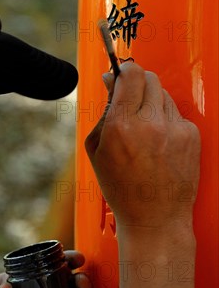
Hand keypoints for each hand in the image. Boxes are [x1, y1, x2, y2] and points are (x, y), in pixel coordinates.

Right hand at [85, 62, 200, 237]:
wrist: (154, 217)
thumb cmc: (122, 188)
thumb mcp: (96, 150)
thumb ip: (103, 112)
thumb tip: (112, 84)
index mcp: (121, 125)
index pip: (130, 74)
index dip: (123, 69)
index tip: (120, 71)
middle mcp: (150, 123)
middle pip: (149, 78)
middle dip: (137, 83)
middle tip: (130, 98)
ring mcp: (174, 128)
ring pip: (163, 95)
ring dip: (151, 103)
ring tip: (144, 130)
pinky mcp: (191, 135)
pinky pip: (175, 114)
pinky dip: (165, 121)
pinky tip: (158, 142)